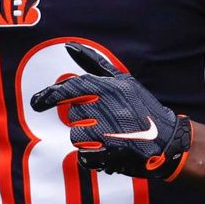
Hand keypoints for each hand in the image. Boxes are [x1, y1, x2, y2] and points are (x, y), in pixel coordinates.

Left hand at [30, 42, 192, 180]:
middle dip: (85, 122)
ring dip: (89, 141)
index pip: (71, 87)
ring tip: (111, 138)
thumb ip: (95, 63)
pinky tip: (109, 153)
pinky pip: (84, 156)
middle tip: (108, 123)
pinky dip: (92, 158)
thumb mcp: (123, 81)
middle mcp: (109, 105)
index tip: (35, 104)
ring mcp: (110, 129)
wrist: (169, 141)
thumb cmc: (142, 108)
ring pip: (76, 137)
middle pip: (74, 116)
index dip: (49, 96)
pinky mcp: (112, 152)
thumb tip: (69, 45)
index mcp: (110, 87)